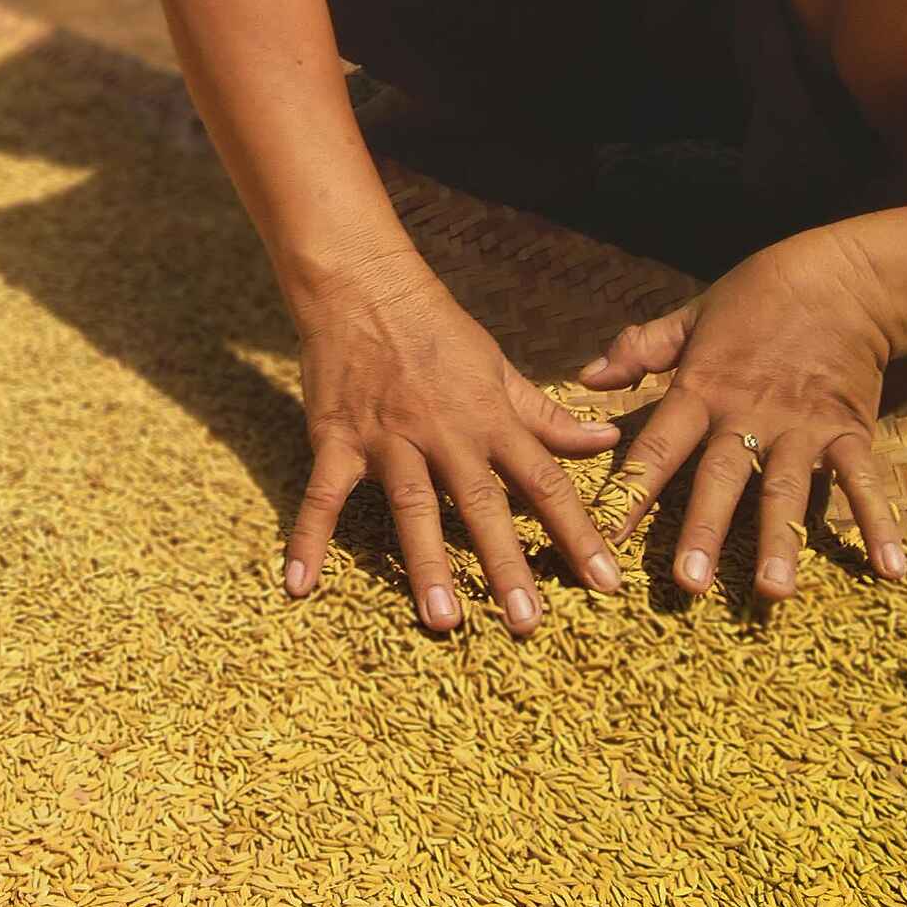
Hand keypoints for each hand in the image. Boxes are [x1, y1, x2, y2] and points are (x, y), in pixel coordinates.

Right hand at [286, 249, 626, 635]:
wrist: (363, 283)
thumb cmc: (437, 328)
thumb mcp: (499, 368)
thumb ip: (548, 415)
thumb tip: (607, 440)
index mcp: (489, 417)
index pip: (545, 481)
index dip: (578, 533)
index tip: (606, 584)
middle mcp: (444, 432)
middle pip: (481, 504)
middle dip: (506, 564)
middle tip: (527, 622)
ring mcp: (387, 437)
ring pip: (411, 506)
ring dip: (426, 563)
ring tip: (442, 619)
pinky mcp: (338, 438)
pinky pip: (322, 494)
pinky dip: (309, 538)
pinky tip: (299, 584)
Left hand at [574, 228, 906, 602]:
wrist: (839, 277)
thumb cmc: (756, 296)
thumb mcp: (691, 316)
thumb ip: (640, 349)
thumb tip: (585, 376)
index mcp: (701, 389)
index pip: (658, 446)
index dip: (630, 491)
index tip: (604, 536)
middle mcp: (747, 414)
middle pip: (720, 479)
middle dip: (704, 531)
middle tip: (688, 584)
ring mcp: (801, 426)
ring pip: (786, 489)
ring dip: (781, 541)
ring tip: (774, 592)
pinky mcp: (849, 429)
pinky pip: (863, 481)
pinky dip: (878, 523)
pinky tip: (890, 569)